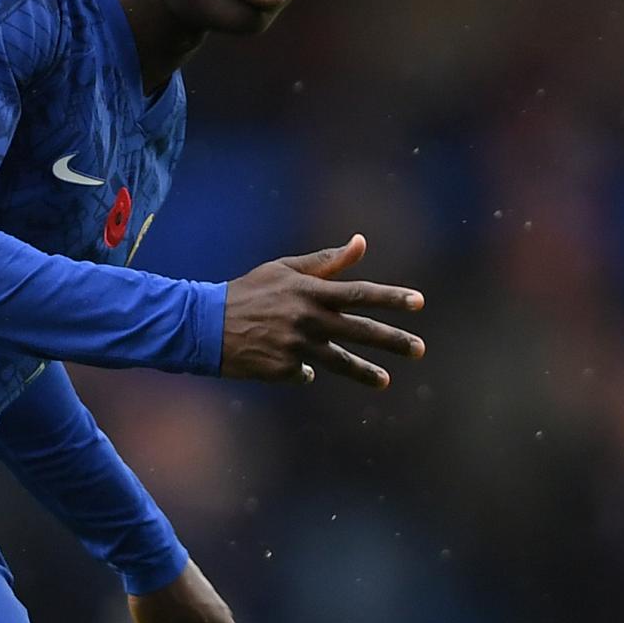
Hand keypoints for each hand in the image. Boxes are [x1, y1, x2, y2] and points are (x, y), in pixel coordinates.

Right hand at [220, 234, 425, 388]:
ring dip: (365, 372)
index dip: (391, 298)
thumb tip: (362, 242)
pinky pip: (304, 372)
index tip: (418, 302)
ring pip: (340, 362)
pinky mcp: (283, 369)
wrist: (204, 325)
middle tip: (419, 349)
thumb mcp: (285, 269)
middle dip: (393, 340)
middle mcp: (307, 319)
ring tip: (385, 380)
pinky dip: (303, 369)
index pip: (360, 293)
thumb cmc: (249, 292)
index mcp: (310, 291)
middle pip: (360, 331)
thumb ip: (326, 261)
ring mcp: (296, 347)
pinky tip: (291, 362)